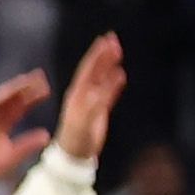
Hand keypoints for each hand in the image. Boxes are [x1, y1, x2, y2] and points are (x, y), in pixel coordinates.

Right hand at [0, 67, 54, 183]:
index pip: (20, 107)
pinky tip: (11, 89)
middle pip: (12, 99)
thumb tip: (47, 136)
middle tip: (40, 76)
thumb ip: (29, 144)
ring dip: (14, 88)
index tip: (46, 90)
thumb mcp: (14, 154)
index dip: (32, 98)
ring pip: (1, 98)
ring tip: (28, 79)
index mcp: (3, 125)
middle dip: (25, 88)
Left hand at [48, 33, 125, 163]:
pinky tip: (120, 74)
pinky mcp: (98, 112)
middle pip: (94, 70)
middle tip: (113, 37)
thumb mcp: (85, 121)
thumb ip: (96, 105)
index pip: (88, 70)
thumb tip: (104, 90)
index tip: (105, 40)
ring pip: (102, 79)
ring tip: (117, 50)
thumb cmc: (76, 140)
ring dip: (109, 65)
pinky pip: (108, 93)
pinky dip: (114, 83)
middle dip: (103, 54)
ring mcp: (90, 103)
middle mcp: (82, 96)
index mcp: (76, 95)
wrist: (74, 156)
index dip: (97, 55)